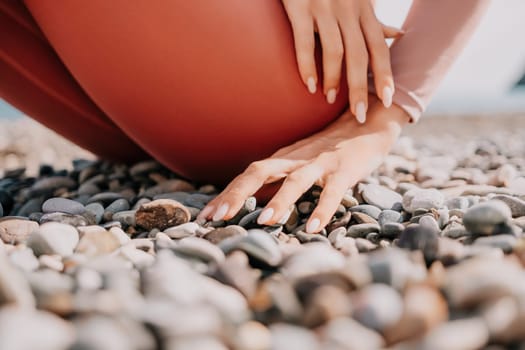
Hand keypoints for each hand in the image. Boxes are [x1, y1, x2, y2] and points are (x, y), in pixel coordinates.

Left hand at [197, 96, 409, 232]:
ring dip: (279, 200)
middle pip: (260, 171)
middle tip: (217, 218)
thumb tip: (251, 201)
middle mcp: (296, 158)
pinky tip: (313, 228)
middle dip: (236, 194)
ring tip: (264, 222)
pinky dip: (323, 209)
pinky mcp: (345, 170)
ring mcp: (321, 163)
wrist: (368, 121)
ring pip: (296, 180)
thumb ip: (278, 179)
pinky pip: (333, 191)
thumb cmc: (330, 149)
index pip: (248, 174)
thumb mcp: (299, 162)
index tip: (203, 216)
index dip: (226, 193)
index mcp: (283, 159)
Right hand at [281, 0, 402, 122]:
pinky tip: (308, 84)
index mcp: (364, 11)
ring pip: (334, 50)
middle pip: (359, 55)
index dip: (385, 74)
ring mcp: (324, 8)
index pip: (379, 48)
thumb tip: (399, 35)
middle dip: (361, 87)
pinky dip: (306, 64)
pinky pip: (304, 40)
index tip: (387, 100)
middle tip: (359, 114)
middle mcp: (348, 11)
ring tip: (330, 99)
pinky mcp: (300, 7)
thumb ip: (375, 20)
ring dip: (333, 78)